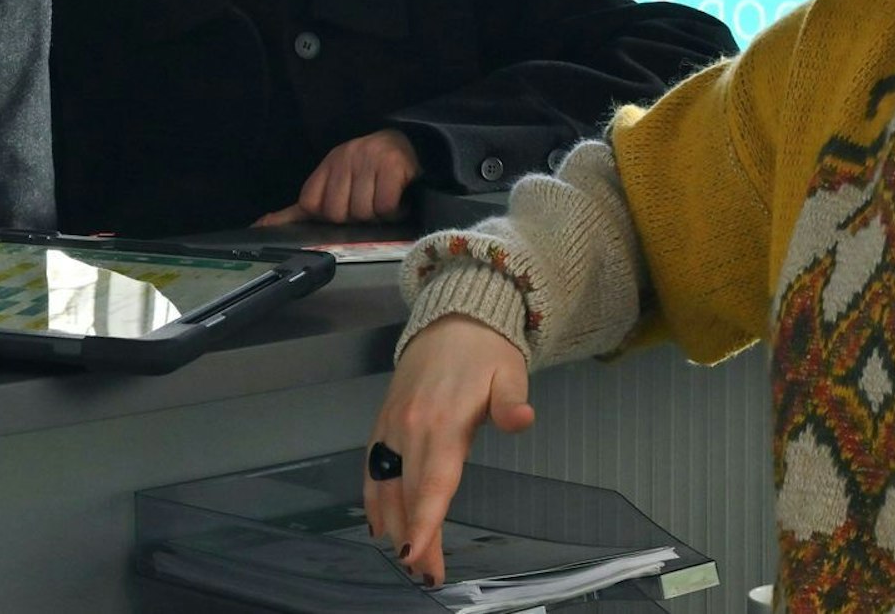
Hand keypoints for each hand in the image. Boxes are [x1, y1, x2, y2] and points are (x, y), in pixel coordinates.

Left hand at [253, 128, 419, 226]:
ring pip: (362, 213)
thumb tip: (261, 226)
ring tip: (385, 202)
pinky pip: (384, 207)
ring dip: (377, 216)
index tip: (347, 207)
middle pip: (336, 213)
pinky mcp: (393, 165)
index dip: (330, 215)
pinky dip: (393, 211)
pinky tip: (398, 201)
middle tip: (369, 205)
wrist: (412, 146)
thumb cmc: (368, 173)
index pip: (311, 204)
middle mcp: (345, 157)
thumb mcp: (331, 185)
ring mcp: (369, 159)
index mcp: (328, 164)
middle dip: (355, 218)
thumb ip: (298, 210)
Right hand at [363, 316, 535, 586]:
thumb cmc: (485, 352)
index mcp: (442, 420)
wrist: (452, 320)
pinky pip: (372, 465)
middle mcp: (410, 426)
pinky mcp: (383, 421)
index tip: (419, 556)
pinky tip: (378, 521)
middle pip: (408, 494)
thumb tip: (522, 419)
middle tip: (425, 574)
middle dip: (414, 537)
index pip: (432, 482)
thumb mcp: (509, 373)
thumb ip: (512, 403)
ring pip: (384, 484)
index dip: (424, 522)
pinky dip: (372, 496)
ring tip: (404, 557)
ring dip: (391, 523)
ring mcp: (392, 424)